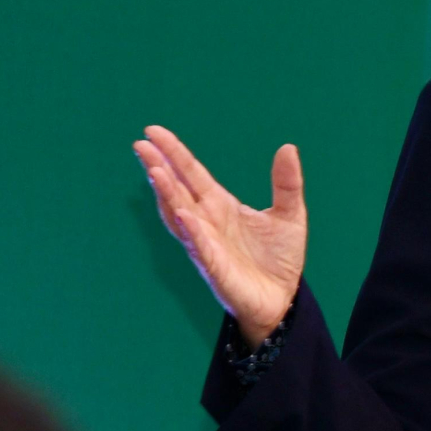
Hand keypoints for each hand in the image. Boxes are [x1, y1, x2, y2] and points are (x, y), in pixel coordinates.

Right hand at [134, 126, 305, 346]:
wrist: (283, 299)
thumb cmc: (279, 258)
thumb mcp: (290, 214)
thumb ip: (286, 183)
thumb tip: (288, 147)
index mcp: (220, 205)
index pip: (192, 174)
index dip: (174, 153)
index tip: (154, 131)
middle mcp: (206, 222)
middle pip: (177, 189)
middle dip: (159, 167)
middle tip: (141, 144)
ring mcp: (206, 244)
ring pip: (180, 215)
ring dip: (166, 194)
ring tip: (154, 171)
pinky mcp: (216, 268)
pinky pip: (200, 248)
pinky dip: (191, 230)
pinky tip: (183, 213)